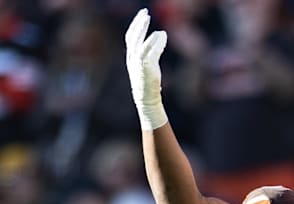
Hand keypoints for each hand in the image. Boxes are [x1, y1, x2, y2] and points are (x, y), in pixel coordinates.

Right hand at [125, 8, 167, 129]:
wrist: (146, 99)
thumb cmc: (148, 83)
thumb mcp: (147, 65)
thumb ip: (151, 52)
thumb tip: (159, 39)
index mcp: (130, 57)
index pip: (130, 37)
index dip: (136, 25)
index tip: (142, 15)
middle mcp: (132, 58)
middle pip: (133, 36)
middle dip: (139, 23)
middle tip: (145, 13)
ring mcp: (138, 63)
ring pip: (141, 42)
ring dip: (146, 30)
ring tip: (152, 22)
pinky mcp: (147, 68)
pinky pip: (151, 51)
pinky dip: (157, 42)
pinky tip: (162, 35)